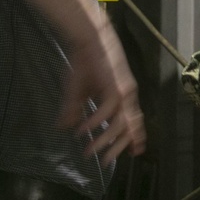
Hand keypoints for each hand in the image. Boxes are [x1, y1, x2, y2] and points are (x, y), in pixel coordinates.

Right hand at [61, 22, 145, 166]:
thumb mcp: (77, 91)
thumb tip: (64, 128)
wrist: (89, 39)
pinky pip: (107, 110)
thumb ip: (74, 110)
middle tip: (105, 161)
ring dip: (105, 140)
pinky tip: (83, 130)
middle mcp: (127, 96)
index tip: (134, 153)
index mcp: (123, 96)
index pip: (133, 122)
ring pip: (119, 124)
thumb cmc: (85, 62)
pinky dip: (95, 122)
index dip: (135, 138)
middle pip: (129, 128)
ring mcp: (123, 91)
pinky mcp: (115, 86)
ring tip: (91, 151)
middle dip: (118, 147)